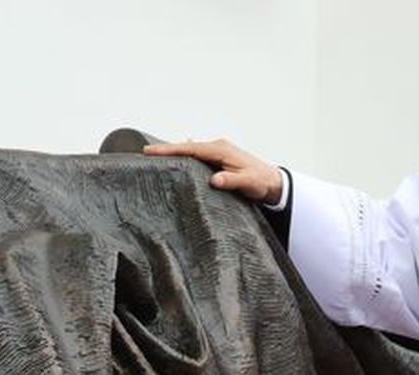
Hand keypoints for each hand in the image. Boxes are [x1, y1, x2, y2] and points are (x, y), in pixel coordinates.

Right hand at [143, 139, 285, 203]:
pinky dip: (184, 156)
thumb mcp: (247, 183)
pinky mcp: (218, 159)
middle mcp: (217, 147)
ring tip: (153, 156)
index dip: (170, 150)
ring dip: (174, 152)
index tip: (151, 151)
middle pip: (186, 146)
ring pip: (190, 150)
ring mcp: (217, 152)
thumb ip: (231, 181)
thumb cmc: (261, 182)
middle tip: (144, 153)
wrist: (273, 182)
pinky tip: (175, 159)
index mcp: (221, 149)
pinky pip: (196, 155)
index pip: (190, 148)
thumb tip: (215, 180)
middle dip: (166, 149)